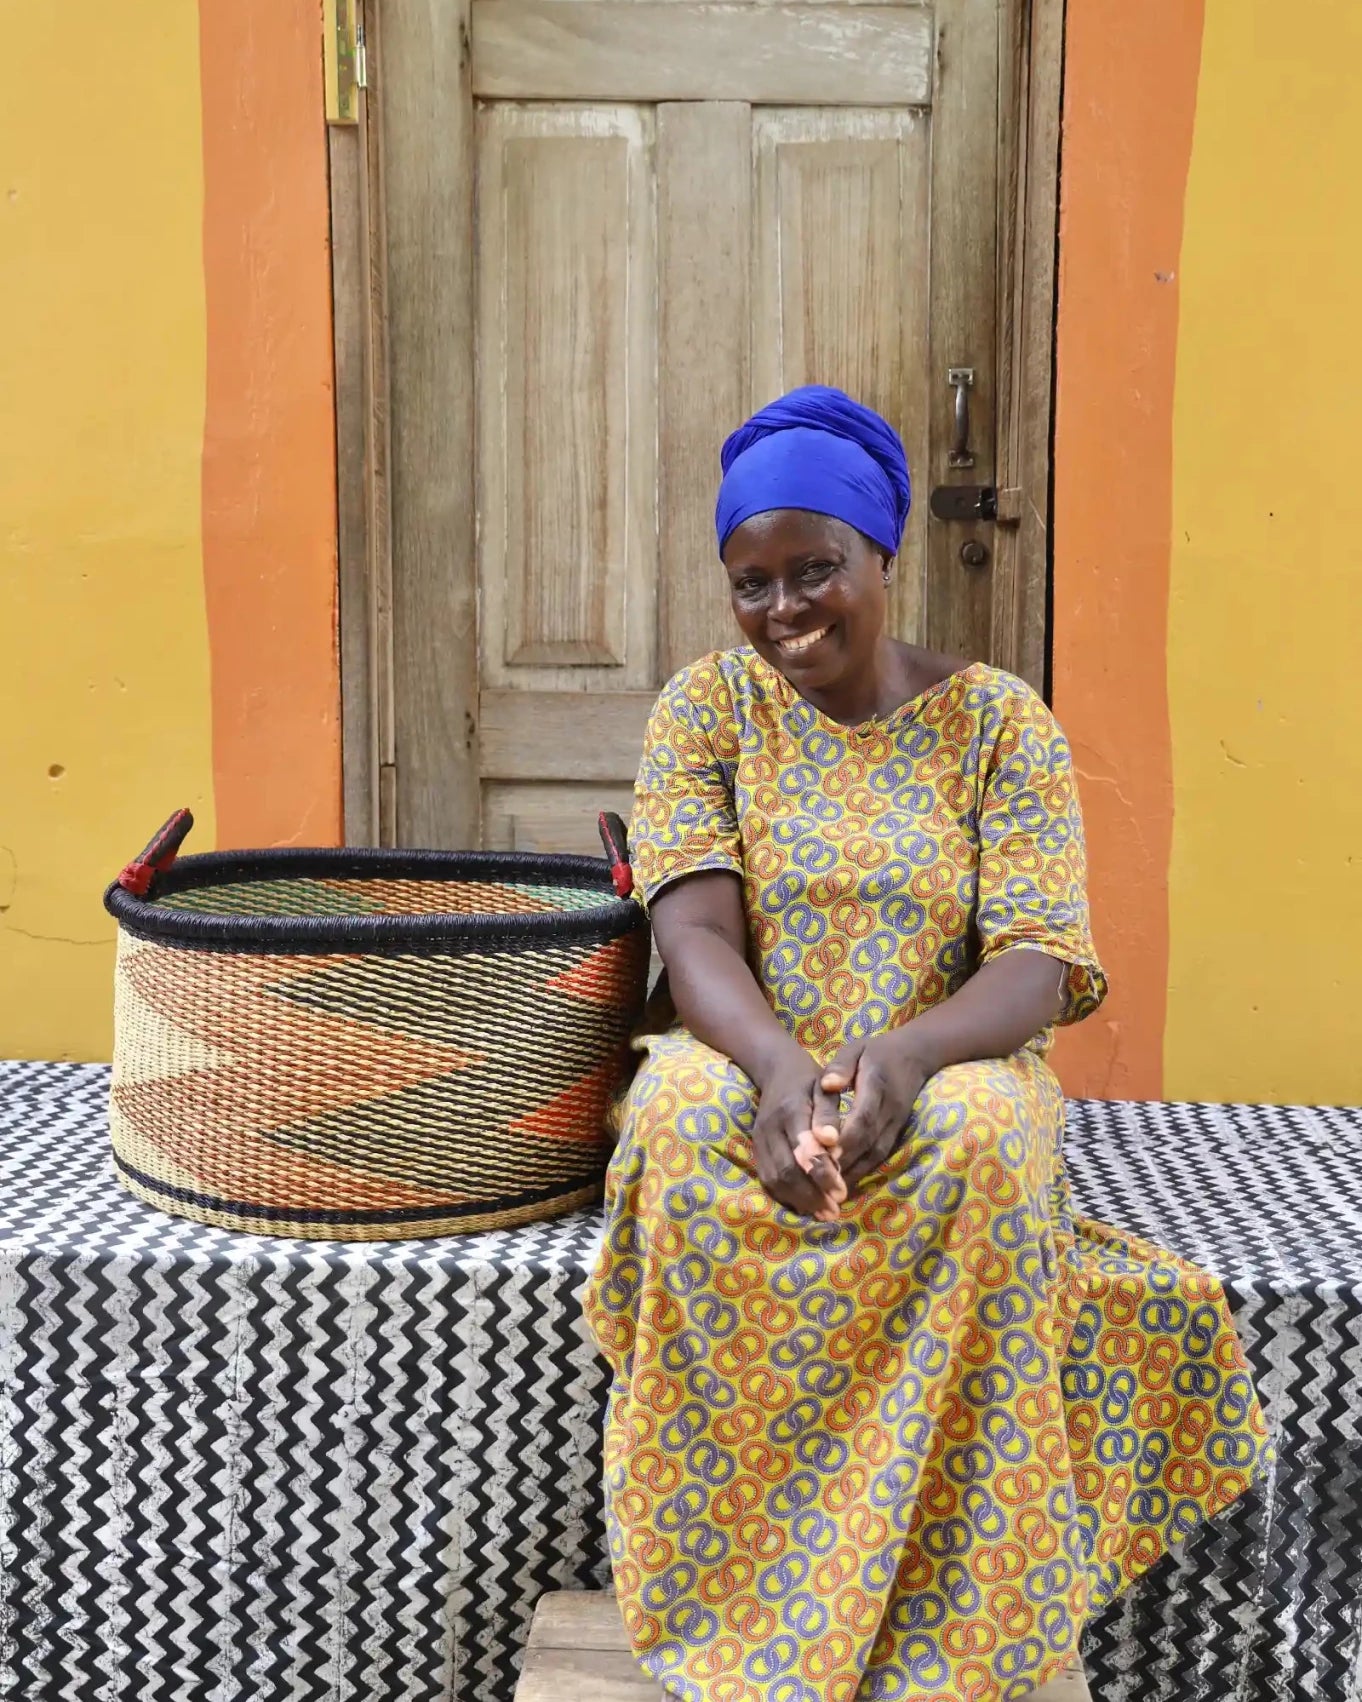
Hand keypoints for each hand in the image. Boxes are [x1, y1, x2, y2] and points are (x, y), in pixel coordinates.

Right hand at [751, 1047, 847, 1221]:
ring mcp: (759, 1139)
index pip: (802, 1148)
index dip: (821, 1173)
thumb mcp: (825, 1090)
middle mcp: (770, 1127)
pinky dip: (786, 1196)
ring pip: (774, 1178)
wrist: (776, 1071)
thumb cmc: (810, 1082)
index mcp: (790, 1109)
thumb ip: (829, 1116)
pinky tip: (806, 1204)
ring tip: (824, 1212)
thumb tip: (832, 1143)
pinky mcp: (756, 1149)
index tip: (841, 1191)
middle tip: (834, 1209)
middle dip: (811, 1194)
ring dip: (799, 1200)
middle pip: (786, 1169)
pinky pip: (767, 1179)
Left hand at [819, 1032, 932, 1190]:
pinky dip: (860, 1172)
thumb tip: (827, 1084)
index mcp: (878, 1085)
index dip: (845, 1137)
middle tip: (817, 1178)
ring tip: (825, 1187)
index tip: (823, 1152)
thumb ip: (840, 1066)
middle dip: (843, 1162)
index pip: (863, 1116)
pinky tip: (840, 1182)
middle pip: (868, 1142)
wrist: (916, 1055)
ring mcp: (896, 1124)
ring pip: (874, 1155)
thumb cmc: (876, 1052)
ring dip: (851, 1172)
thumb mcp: (856, 1049)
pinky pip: (879, 1158)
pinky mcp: (896, 1134)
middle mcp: (890, 1109)